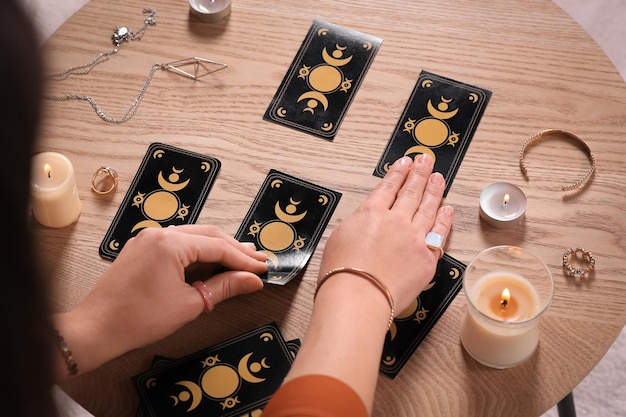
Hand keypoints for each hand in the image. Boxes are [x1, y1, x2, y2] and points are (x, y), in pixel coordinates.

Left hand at [54, 224, 266, 376]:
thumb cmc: (140, 319)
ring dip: (217, 249)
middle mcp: (159, 233)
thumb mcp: (189, 304)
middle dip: (234, 249)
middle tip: (258, 261)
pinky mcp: (142, 249)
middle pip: (207, 236)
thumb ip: (224, 287)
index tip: (263, 268)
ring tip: (242, 258)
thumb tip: (253, 280)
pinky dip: (198, 253)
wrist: (97, 329)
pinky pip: (177, 243)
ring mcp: (148, 239)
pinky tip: (212, 261)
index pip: (217, 247)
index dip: (243, 259)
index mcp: (170, 243)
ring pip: (193, 237)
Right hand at [318, 154, 452, 311]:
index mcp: (371, 213)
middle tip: (426, 161)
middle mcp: (396, 221)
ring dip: (435, 190)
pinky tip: (447, 209)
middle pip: (412, 191)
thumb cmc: (341, 274)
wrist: (357, 297)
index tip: (406, 163)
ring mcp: (414, 238)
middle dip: (420, 173)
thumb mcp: (339, 237)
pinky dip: (444, 219)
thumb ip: (358, 224)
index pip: (389, 186)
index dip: (399, 173)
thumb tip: (366, 221)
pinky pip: (440, 233)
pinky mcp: (427, 258)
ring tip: (439, 178)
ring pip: (429, 207)